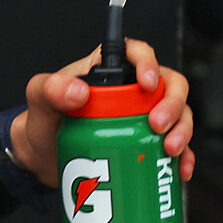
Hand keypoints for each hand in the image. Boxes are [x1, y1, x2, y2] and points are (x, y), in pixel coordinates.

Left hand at [10, 38, 193, 187]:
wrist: (41, 159)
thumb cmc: (42, 121)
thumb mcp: (38, 99)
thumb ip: (51, 88)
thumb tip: (79, 91)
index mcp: (108, 71)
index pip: (138, 52)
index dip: (149, 63)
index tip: (147, 83)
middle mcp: (132, 92)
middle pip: (169, 84)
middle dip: (173, 104)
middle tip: (158, 125)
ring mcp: (143, 119)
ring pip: (179, 114)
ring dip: (183, 130)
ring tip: (169, 150)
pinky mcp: (147, 145)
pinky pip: (176, 147)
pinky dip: (184, 158)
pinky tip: (180, 170)